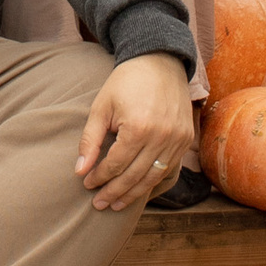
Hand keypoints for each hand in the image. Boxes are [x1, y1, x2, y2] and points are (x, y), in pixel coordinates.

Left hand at [75, 55, 198, 213]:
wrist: (159, 62)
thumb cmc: (125, 83)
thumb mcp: (101, 107)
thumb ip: (90, 140)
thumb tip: (79, 171)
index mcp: (138, 128)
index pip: (115, 164)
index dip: (99, 177)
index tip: (86, 184)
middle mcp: (161, 137)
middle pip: (134, 176)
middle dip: (114, 192)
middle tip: (98, 203)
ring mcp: (177, 139)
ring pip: (152, 178)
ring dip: (133, 194)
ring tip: (116, 204)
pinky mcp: (185, 139)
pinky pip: (168, 169)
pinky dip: (152, 182)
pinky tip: (138, 190)